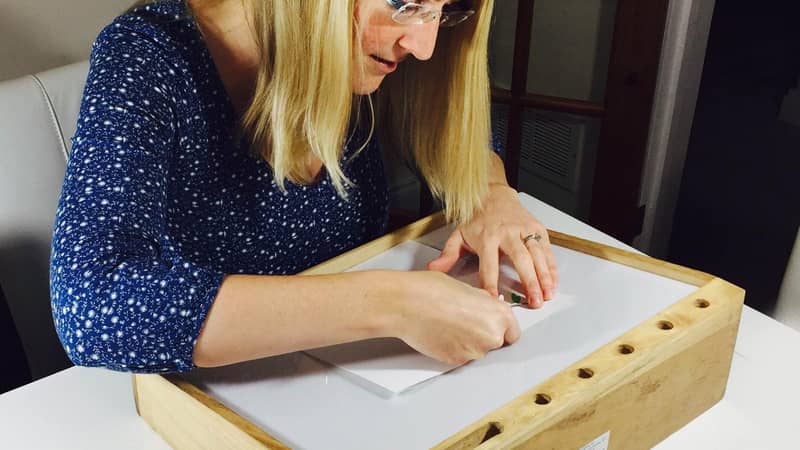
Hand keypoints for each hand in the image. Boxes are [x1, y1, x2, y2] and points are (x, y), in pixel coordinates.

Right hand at [387, 271, 520, 364]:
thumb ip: (484, 304)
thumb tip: (486, 309)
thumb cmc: (432, 290)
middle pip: (496, 343)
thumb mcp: (468, 289)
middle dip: (483, 335)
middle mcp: (492, 335)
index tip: (491, 326)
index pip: (512, 333)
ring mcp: (475, 351)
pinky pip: (460, 357)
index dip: (500, 329)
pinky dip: (453, 349)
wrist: (408, 304)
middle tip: (463, 322)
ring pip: (476, 351)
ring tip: (448, 325)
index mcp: (500, 314)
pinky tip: (441, 333)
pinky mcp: (457, 361)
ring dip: (467, 343)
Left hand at [428, 184, 558, 307]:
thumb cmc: (477, 218)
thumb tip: (434, 269)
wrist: (493, 194)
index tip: (494, 299)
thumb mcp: (459, 234)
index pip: (488, 265)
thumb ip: (448, 254)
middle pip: (520, 259)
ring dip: (544, 276)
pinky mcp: (537, 228)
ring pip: (537, 255)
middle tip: (533, 301)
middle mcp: (507, 233)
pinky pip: (546, 249)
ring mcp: (524, 230)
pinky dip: (552, 266)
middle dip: (528, 281)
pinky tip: (553, 281)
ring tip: (547, 295)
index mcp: (486, 237)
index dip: (491, 283)